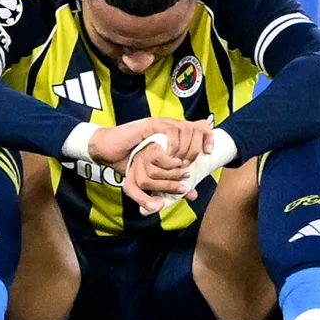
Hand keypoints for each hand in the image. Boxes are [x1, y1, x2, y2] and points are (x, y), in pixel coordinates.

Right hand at [89, 118, 210, 210]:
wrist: (108, 150)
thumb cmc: (131, 162)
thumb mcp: (155, 176)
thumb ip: (173, 183)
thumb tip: (192, 194)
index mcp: (175, 136)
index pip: (200, 128)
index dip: (209, 137)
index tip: (210, 152)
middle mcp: (170, 127)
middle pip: (196, 129)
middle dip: (197, 150)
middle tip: (189, 168)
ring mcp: (161, 124)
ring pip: (185, 130)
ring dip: (186, 149)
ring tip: (180, 165)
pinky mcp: (152, 124)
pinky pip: (171, 130)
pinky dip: (174, 143)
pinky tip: (170, 156)